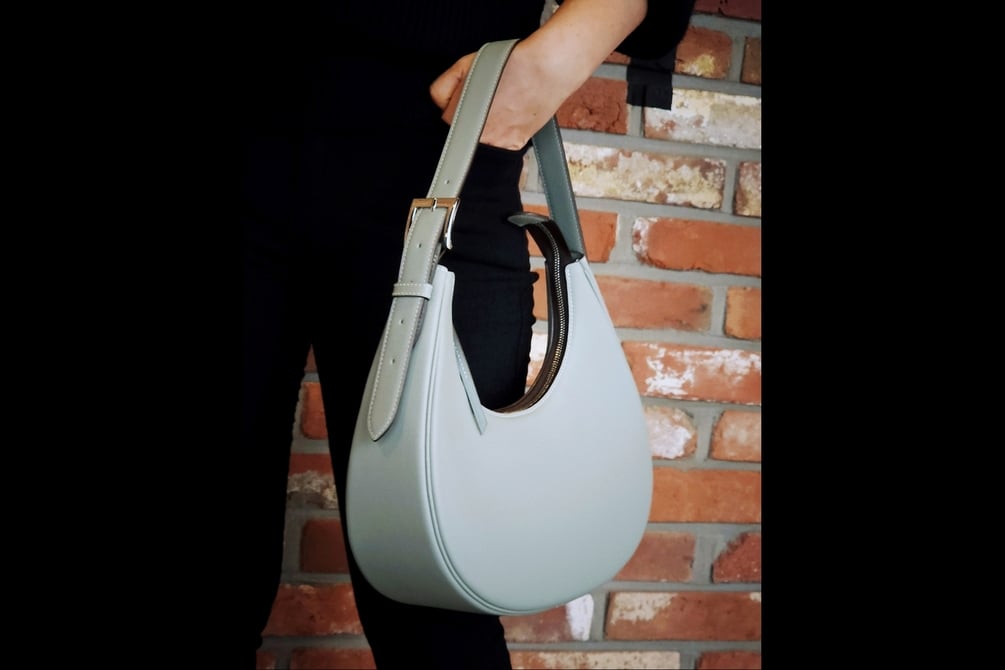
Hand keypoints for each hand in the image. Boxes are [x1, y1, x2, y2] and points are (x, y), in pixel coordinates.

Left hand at [429, 43, 562, 150]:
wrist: (545, 69)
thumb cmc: (510, 63)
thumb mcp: (465, 64)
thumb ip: (443, 86)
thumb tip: (439, 102)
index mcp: (459, 116)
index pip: (446, 117)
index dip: (457, 103)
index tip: (469, 97)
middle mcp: (476, 134)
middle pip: (464, 131)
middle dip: (472, 117)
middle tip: (490, 98)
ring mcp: (496, 143)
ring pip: (483, 139)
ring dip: (489, 126)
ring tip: (503, 104)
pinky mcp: (514, 146)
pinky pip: (503, 144)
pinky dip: (506, 131)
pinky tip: (514, 114)